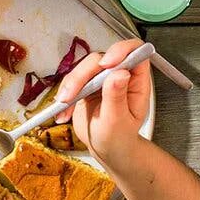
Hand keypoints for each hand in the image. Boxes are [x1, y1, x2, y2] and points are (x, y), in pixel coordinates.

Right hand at [58, 38, 153, 177]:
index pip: (134, 51)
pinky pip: (72, 80)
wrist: (106, 149)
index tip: (106, 64)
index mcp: (136, 81)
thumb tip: (120, 73)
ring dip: (71, 84)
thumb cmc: (119, 138)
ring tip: (64, 105)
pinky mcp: (86, 84)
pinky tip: (63, 113)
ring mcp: (102, 78)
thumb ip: (117, 97)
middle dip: (84, 73)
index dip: (121, 50)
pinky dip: (64, 94)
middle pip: (102, 58)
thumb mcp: (118, 122)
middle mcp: (120, 74)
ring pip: (84, 67)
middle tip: (72, 94)